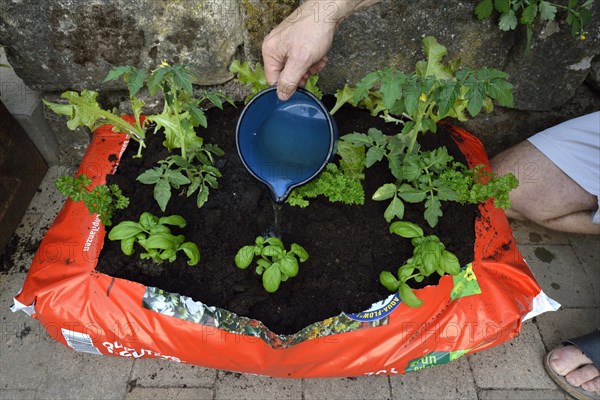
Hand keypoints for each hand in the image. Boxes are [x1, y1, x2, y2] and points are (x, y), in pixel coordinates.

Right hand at [262, 0, 379, 100]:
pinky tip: (321, 56)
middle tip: (312, 70)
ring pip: (296, 67)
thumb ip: (289, 80)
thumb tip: (281, 96)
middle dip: (302, 75)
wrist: (327, 9)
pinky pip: (302, 58)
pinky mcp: (296, 41)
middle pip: (286, 74)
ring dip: (309, 67)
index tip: (302, 85)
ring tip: (319, 61)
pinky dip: (312, 60)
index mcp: (270, 52)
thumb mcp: (301, 61)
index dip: (288, 86)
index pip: (273, 80)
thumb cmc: (313, 30)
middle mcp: (274, 47)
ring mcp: (285, 43)